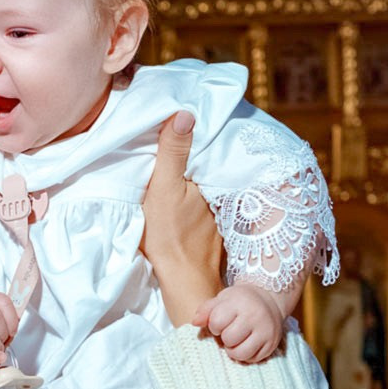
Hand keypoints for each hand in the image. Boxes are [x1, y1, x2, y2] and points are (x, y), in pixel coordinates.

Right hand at [140, 111, 222, 326]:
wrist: (183, 280)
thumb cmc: (171, 235)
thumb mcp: (164, 189)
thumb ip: (173, 152)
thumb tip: (185, 113)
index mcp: (210, 175)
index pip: (208, 141)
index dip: (197, 127)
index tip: (186, 108)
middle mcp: (223, 188)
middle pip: (210, 158)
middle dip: (201, 143)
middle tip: (183, 124)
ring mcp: (221, 207)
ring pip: (210, 177)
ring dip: (201, 166)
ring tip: (185, 149)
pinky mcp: (215, 223)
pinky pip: (209, 195)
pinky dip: (201, 187)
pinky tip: (190, 185)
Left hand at [195, 284, 283, 363]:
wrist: (269, 300)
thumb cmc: (240, 301)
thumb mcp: (222, 299)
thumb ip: (206, 310)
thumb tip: (194, 323)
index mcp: (240, 302)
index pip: (217, 322)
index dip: (215, 325)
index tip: (221, 321)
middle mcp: (255, 316)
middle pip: (229, 339)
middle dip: (225, 337)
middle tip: (230, 330)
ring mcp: (266, 331)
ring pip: (240, 354)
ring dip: (233, 350)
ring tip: (237, 340)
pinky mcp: (272, 344)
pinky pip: (252, 359)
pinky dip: (246, 354)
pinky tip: (247, 343)